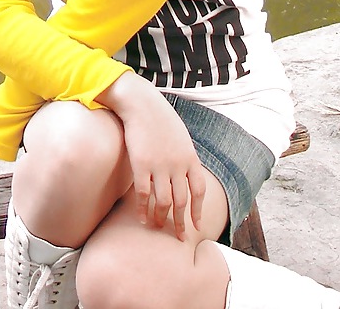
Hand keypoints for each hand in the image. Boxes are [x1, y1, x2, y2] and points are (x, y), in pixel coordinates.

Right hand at [97, 73, 206, 240]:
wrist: (142, 103)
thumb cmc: (160, 118)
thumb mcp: (181, 136)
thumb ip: (185, 156)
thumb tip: (187, 175)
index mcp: (190, 157)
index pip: (198, 191)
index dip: (198, 211)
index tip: (197, 225)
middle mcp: (177, 165)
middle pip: (181, 201)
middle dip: (180, 222)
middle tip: (179, 237)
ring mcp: (159, 166)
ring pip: (163, 202)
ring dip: (161, 218)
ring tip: (158, 227)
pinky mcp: (140, 165)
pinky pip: (143, 194)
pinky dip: (143, 210)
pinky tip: (142, 219)